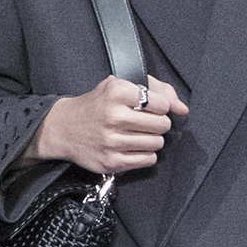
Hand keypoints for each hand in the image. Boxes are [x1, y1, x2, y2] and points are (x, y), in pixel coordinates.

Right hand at [30, 75, 187, 175]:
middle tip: (146, 122)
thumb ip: (156, 89)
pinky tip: (132, 147)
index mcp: (117, 92)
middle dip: (158, 123)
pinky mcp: (112, 161)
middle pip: (162, 124)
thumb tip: (183, 108)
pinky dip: (145, 154)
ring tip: (138, 134)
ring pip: (157, 143)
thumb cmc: (96, 104)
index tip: (151, 107)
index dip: (160, 106)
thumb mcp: (120, 85)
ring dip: (152, 139)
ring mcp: (112, 141)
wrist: (64, 128)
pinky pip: (148, 159)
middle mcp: (114, 115)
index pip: (161, 103)